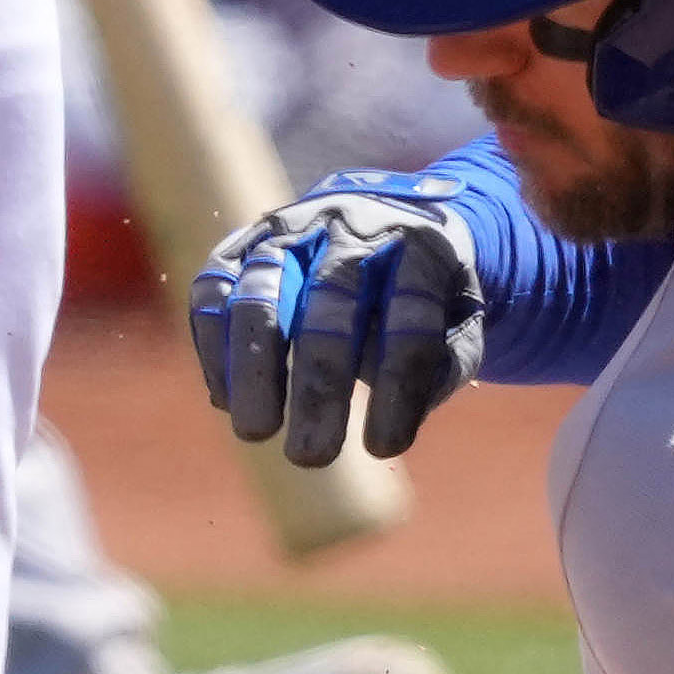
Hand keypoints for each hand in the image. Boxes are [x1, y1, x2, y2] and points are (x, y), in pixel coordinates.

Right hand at [195, 187, 485, 467]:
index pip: (411, 309)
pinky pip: (215, 287)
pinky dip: (214, 344)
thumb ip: (443, 366)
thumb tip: (398, 420)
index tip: (385, 449)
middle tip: (311, 457)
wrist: (389, 216)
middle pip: (331, 297)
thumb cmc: (426, 294)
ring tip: (255, 432)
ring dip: (253, 364)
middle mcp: (353, 226)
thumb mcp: (459, 323)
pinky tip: (226, 399)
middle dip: (318, 383)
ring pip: (263, 286)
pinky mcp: (246, 241)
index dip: (398, 384)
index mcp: (420, 243)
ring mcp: (294, 228)